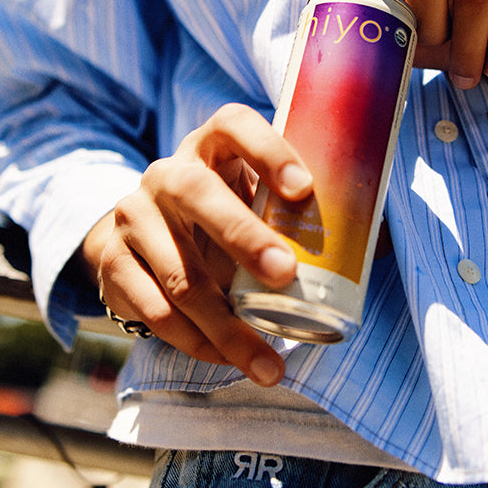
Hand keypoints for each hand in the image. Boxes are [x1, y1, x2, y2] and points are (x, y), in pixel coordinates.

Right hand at [79, 104, 312, 386]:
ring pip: (177, 271)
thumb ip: (298, 212)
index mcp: (210, 146)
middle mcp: (167, 173)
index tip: (303, 189)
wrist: (140, 240)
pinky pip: (153, 307)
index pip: (233, 125)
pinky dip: (193, 341)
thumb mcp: (251, 201)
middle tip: (285, 275)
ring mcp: (133, 215)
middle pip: (196, 192)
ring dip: (225, 323)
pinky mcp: (112, 261)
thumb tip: (375, 243)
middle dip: (242, 236)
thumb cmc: (222, 217)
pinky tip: (224, 357)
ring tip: (268, 362)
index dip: (268, 149)